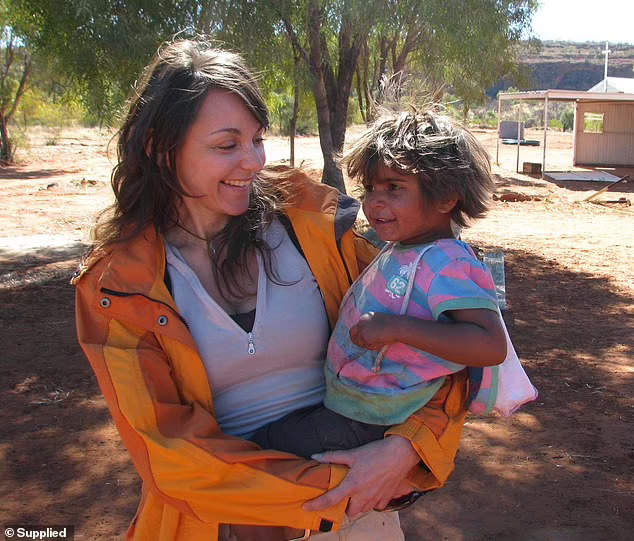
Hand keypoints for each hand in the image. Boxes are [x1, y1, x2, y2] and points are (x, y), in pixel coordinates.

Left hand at [302, 436, 420, 516]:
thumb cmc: (376, 452)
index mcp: (353, 485)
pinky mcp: (386, 499)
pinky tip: (370, 491)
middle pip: (349, 512)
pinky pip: (375, 506)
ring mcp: (376, 499)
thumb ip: (333, 457)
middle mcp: (364, 496)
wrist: (401, 453)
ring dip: (357, 505)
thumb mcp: (353, 453)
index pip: (330, 500)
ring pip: (362, 510)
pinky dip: (370, 502)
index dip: (316, 505)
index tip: (306, 507)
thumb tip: (315, 457)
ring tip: (355, 493)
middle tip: (342, 495)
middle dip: (344, 507)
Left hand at [349, 312, 396, 349]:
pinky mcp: (365, 338)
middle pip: (352, 334)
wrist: (396, 326)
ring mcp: (362, 330)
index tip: (362, 338)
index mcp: (365, 317)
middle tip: (364, 344)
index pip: (355, 327)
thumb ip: (371, 325)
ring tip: (378, 342)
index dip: (358, 334)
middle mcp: (361, 323)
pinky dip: (373, 347)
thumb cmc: (392, 324)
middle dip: (356, 340)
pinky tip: (380, 343)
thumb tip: (370, 335)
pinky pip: (367, 346)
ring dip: (367, 344)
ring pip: (360, 342)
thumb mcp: (379, 320)